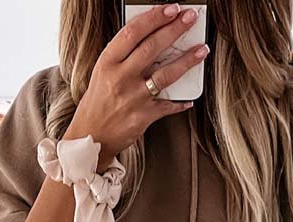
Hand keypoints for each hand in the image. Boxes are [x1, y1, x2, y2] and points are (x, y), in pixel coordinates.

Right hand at [63, 4, 209, 166]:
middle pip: (152, 48)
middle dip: (175, 30)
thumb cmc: (98, 102)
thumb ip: (122, 56)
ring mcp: (133, 98)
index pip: (133, 32)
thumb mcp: (102, 72)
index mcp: (107, 62)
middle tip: (191, 18)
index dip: (154, 18)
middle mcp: (120, 77)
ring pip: (165, 74)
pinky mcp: (143, 117)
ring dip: (187, 61)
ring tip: (201, 50)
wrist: (91, 137)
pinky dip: (180, 102)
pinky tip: (189, 98)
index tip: (171, 8)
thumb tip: (149, 37)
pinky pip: (168, 106)